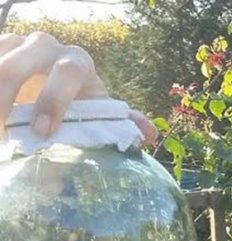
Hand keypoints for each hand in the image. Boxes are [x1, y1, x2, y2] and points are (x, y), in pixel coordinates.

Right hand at [0, 32, 156, 143]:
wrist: (51, 98)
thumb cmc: (79, 109)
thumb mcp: (99, 115)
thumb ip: (121, 123)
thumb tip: (148, 135)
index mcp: (78, 61)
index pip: (68, 71)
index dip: (54, 99)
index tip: (42, 131)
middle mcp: (47, 45)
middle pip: (24, 60)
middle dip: (10, 95)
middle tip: (2, 131)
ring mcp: (17, 44)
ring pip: (0, 60)